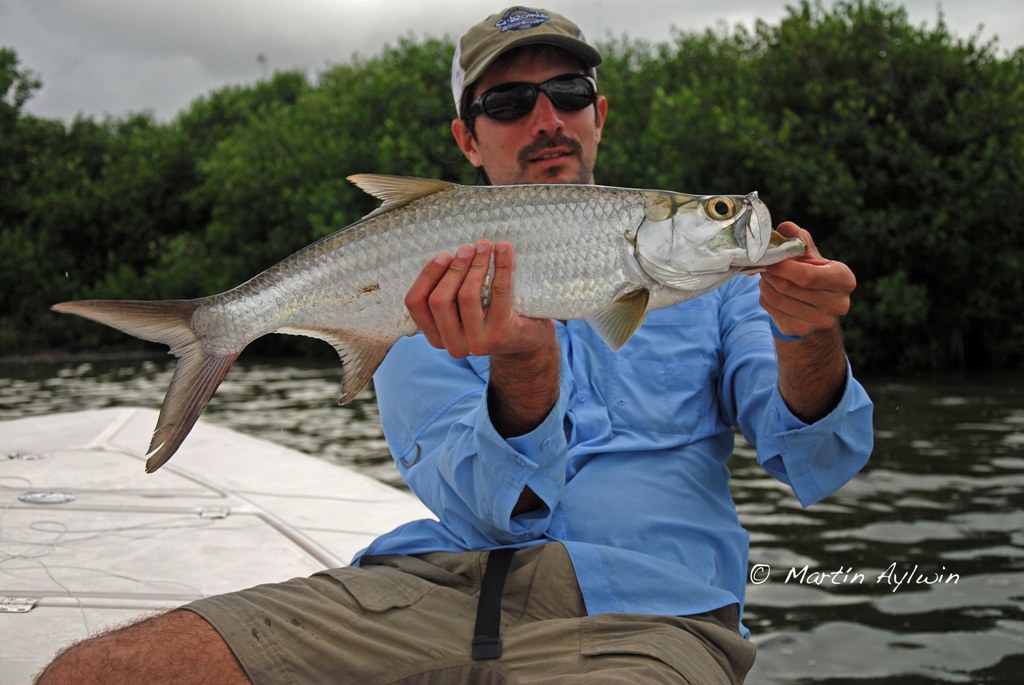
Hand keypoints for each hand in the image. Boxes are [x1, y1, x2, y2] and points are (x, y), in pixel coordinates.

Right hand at [405, 239, 554, 359]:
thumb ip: (448, 292)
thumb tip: (445, 253)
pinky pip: (498, 293)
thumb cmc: (491, 317)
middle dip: (453, 269)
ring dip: (475, 265)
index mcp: (437, 337)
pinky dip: (501, 266)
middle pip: (438, 300)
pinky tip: (504, 249)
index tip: (443, 256)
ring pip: (466, 296)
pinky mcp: (502, 334)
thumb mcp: (462, 310)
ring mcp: (477, 343)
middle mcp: (453, 345)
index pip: (415, 303)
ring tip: (484, 246)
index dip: (426, 275)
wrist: (528, 343)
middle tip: (468, 249)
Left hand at [758, 222, 856, 337]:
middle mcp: (838, 304)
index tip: (771, 258)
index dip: (784, 266)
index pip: (808, 275)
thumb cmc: (813, 273)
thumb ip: (798, 239)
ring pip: (778, 299)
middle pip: (790, 287)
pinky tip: (769, 290)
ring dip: (765, 284)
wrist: (816, 307)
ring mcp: (821, 321)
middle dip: (772, 274)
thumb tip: (785, 229)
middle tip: (764, 265)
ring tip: (766, 276)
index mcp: (844, 279)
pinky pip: (773, 309)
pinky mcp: (802, 330)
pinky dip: (765, 297)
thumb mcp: (810, 254)